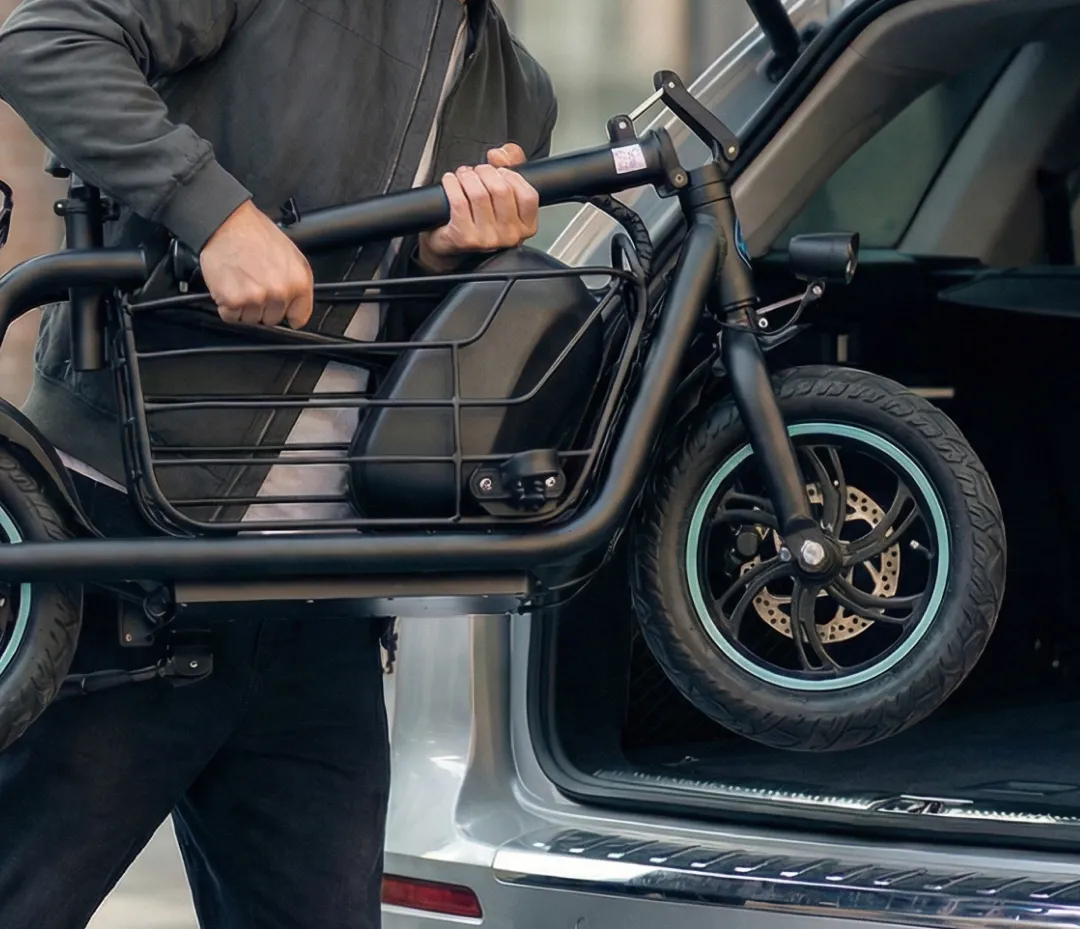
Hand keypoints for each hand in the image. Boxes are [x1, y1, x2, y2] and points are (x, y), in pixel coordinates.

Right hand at [200, 200, 314, 327]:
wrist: (228, 222)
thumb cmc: (256, 234)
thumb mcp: (291, 255)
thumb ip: (296, 283)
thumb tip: (296, 306)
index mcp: (298, 282)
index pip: (299, 317)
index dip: (288, 313)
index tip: (281, 309)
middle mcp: (279, 292)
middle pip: (272, 320)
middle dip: (263, 307)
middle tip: (254, 284)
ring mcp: (256, 298)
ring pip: (251, 320)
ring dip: (244, 307)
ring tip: (241, 282)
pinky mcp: (233, 300)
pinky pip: (231, 317)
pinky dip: (227, 306)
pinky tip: (229, 287)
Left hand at [418, 143, 539, 272]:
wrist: (454, 244)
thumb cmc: (481, 218)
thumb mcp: (505, 193)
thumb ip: (512, 164)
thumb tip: (500, 154)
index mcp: (526, 227)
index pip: (529, 195)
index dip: (512, 175)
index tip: (499, 171)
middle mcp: (510, 236)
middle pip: (501, 190)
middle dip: (485, 172)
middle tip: (476, 171)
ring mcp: (487, 239)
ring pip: (479, 194)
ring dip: (467, 176)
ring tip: (463, 175)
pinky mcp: (465, 237)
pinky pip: (459, 201)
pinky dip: (452, 185)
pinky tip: (450, 181)